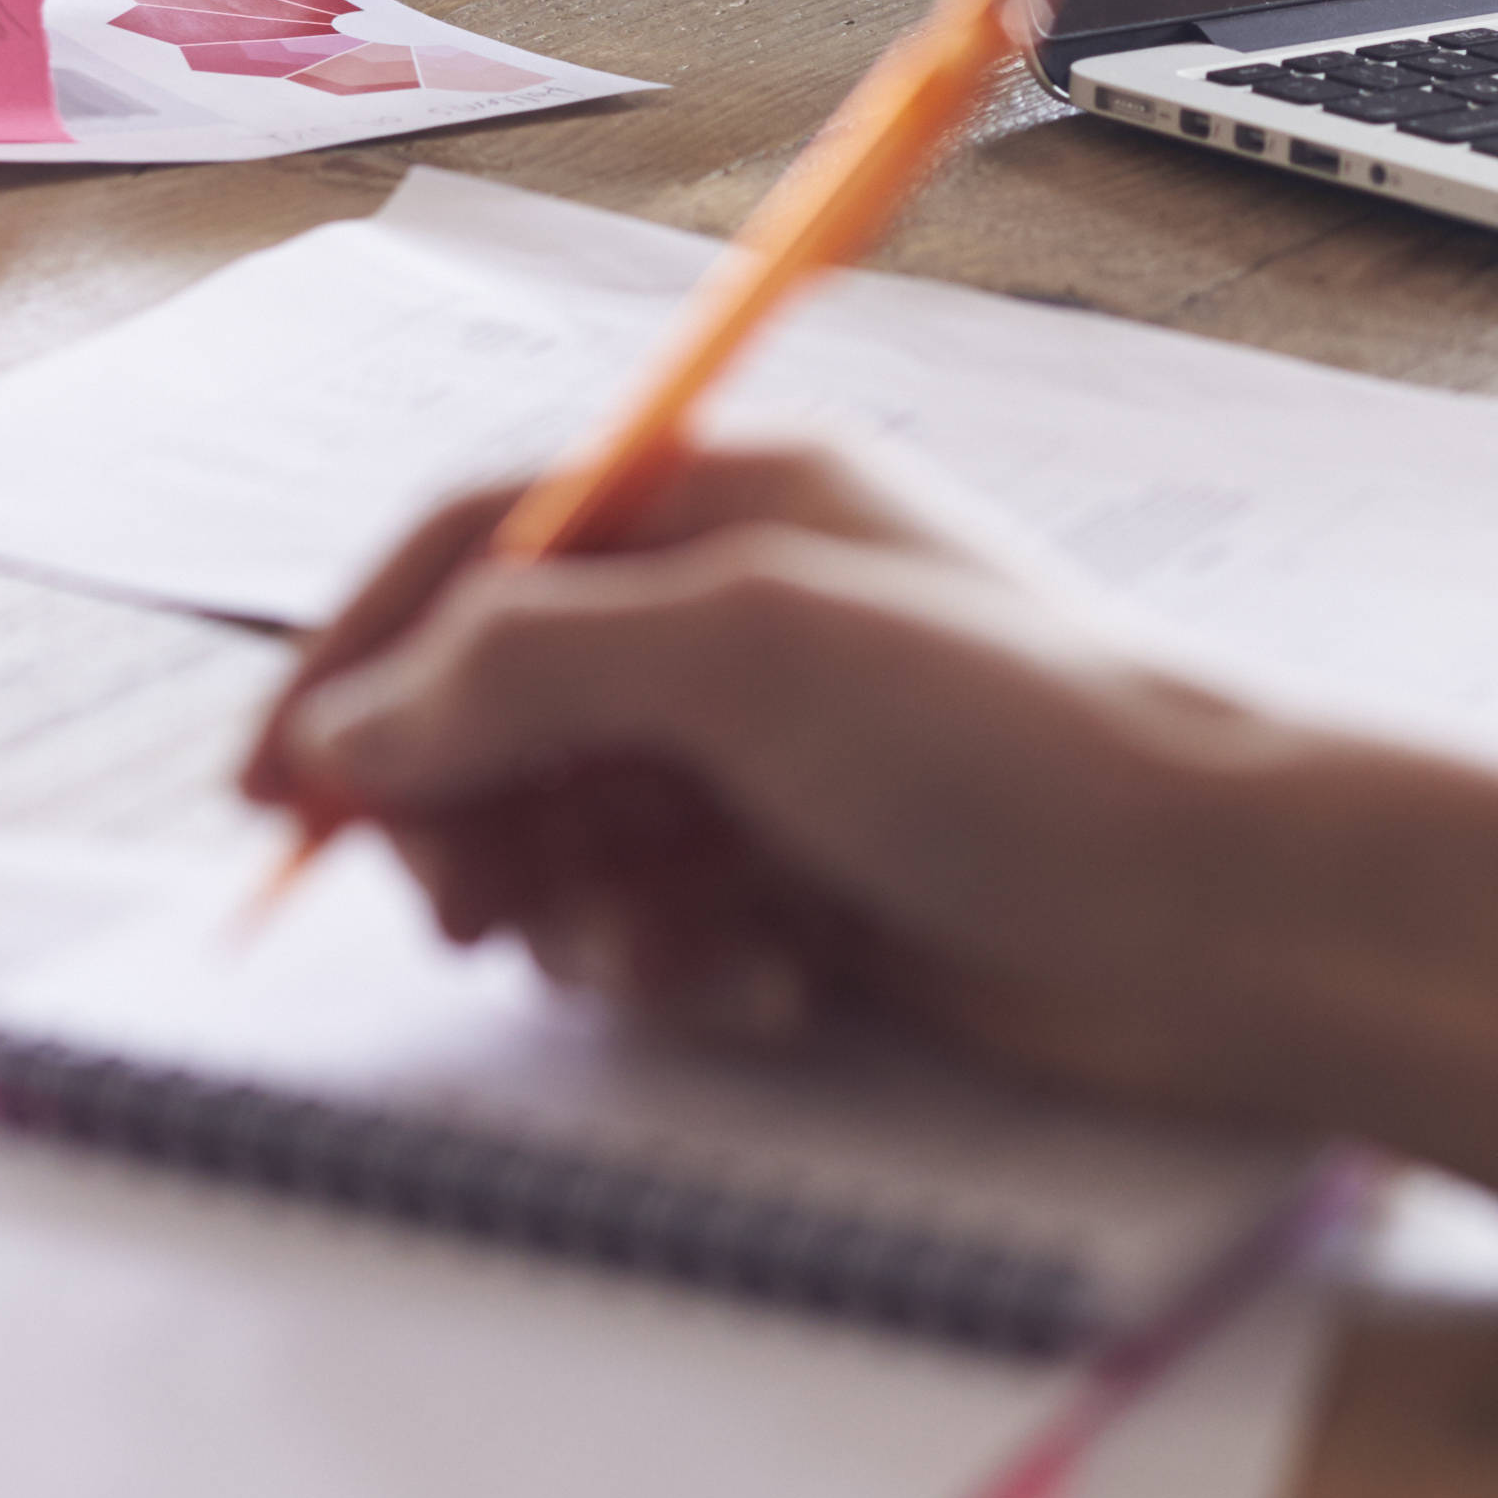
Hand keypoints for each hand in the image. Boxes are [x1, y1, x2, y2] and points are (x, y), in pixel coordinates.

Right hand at [242, 442, 1315, 1100]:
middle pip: (499, 707)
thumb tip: (351, 726)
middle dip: (469, 813)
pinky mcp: (815, 897)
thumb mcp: (744, 651)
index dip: (358, 656)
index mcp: (734, 509)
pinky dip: (678, 972)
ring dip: (580, 911)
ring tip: (665, 947)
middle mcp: (749, 625)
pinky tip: (762, 988)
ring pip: (568, 840)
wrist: (1227, 913)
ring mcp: (781, 767)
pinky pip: (661, 937)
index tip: (270, 789)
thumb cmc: (1025, 737)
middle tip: (471, 906)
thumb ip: (521, 668)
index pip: (479, 546)